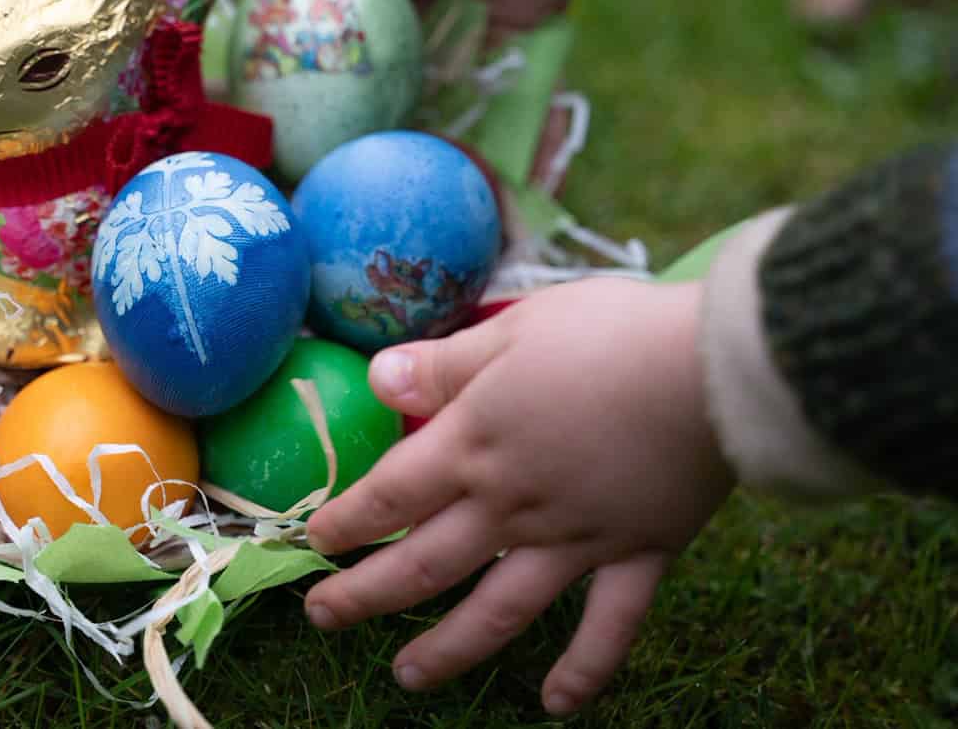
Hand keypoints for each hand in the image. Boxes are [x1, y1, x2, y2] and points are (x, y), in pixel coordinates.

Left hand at [303, 278, 734, 714]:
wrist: (711, 370)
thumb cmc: (607, 335)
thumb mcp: (511, 331)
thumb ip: (444, 364)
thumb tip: (377, 377)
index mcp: (475, 447)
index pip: (389, 494)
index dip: (345, 520)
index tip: (310, 541)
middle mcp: (513, 506)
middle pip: (424, 563)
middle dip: (365, 595)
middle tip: (323, 617)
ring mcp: (576, 540)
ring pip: (498, 611)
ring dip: (447, 649)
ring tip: (405, 677)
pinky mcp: (639, 554)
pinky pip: (609, 627)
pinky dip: (584, 670)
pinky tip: (557, 705)